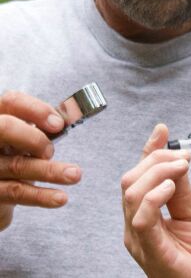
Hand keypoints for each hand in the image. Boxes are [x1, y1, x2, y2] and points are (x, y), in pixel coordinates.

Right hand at [0, 91, 81, 230]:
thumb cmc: (16, 154)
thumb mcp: (26, 136)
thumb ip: (42, 127)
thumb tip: (64, 122)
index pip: (12, 101)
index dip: (37, 110)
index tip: (59, 123)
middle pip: (5, 128)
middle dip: (34, 137)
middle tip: (51, 150)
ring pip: (17, 164)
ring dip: (51, 171)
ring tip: (75, 174)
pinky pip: (17, 192)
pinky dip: (42, 196)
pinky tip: (60, 197)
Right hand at [121, 124, 190, 277]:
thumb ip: (181, 189)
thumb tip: (177, 159)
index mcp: (142, 216)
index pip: (138, 175)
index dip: (148, 151)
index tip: (163, 130)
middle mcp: (134, 226)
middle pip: (130, 180)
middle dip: (156, 159)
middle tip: (182, 156)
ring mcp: (139, 240)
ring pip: (132, 193)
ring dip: (158, 172)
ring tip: (181, 168)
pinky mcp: (151, 252)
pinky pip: (143, 218)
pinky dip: (155, 196)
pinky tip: (172, 188)